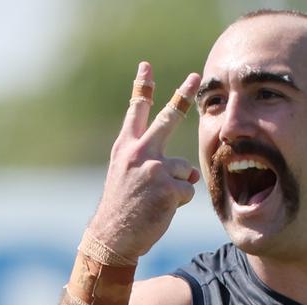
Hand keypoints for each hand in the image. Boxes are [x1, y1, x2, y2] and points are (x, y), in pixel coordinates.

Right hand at [87, 62, 200, 259]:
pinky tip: (160, 209)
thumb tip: (188, 169)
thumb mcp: (126, 177)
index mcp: (126, 148)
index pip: (136, 112)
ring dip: (177, 186)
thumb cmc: (122, 208)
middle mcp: (139, 153)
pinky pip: (188, 190)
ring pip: (185, 170)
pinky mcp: (167, 187)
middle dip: (183, 96)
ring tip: (155, 200)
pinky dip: (179, 202)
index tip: (147, 66)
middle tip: (195, 77)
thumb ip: (151, 163)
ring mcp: (153, 168)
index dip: (142, 88)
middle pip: (168, 119)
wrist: (112, 236)